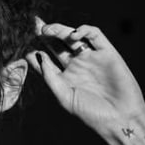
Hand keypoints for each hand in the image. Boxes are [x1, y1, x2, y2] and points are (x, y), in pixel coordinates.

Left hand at [30, 16, 144, 139]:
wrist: (119, 118)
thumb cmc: (91, 113)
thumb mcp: (64, 96)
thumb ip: (49, 77)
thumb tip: (37, 56)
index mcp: (65, 77)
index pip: (47, 60)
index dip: (36, 53)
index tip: (25, 48)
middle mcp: (77, 65)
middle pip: (58, 44)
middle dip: (46, 34)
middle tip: (35, 27)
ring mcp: (91, 57)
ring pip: (73, 37)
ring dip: (60, 30)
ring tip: (48, 30)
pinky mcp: (107, 52)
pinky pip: (95, 35)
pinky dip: (84, 30)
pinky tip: (74, 35)